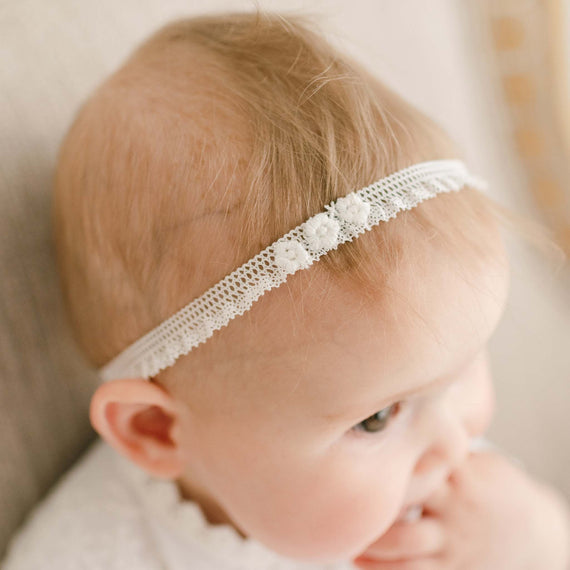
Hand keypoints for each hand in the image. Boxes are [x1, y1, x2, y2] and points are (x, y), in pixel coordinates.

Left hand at [352, 451, 569, 568]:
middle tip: (335, 490)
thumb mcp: (476, 461)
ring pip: (405, 541)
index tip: (350, 452)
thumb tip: (393, 426)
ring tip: (342, 530)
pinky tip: (356, 559)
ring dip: (369, 539)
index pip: (418, 460)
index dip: (385, 457)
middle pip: (406, 499)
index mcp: (460, 472)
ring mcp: (455, 541)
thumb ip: (439, 450)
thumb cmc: (495, 489)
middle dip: (371, 497)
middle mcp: (456, 505)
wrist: (537, 538)